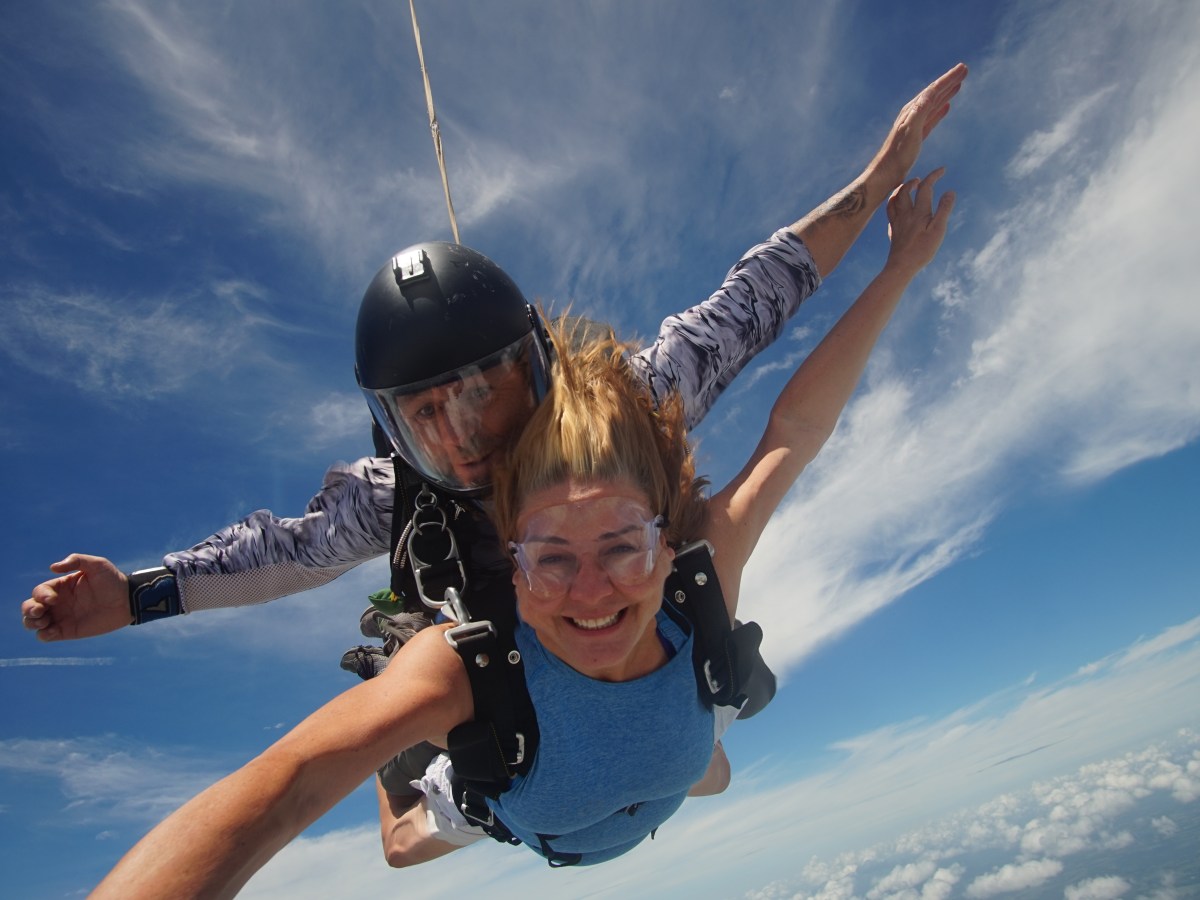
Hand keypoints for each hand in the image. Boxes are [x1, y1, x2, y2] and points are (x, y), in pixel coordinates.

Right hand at [21, 554, 131, 640]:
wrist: (128, 601)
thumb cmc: (113, 580)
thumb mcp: (97, 564)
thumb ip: (76, 560)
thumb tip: (52, 567)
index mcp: (61, 586)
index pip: (39, 592)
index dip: (40, 596)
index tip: (53, 599)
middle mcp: (58, 602)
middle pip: (29, 607)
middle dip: (28, 610)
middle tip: (41, 612)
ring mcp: (62, 617)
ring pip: (33, 623)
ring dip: (31, 623)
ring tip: (45, 621)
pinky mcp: (68, 631)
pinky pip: (46, 636)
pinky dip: (44, 635)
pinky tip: (54, 631)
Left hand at [870, 63, 967, 191]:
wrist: (886, 173)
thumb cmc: (898, 154)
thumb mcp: (911, 130)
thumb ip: (920, 111)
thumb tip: (931, 92)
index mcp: (912, 110)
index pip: (933, 90)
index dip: (948, 78)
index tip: (962, 68)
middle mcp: (912, 114)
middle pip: (934, 93)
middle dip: (949, 81)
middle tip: (964, 70)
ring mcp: (915, 124)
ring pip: (934, 104)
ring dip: (946, 93)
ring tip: (958, 84)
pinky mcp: (917, 135)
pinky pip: (932, 118)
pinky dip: (940, 110)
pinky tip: (946, 107)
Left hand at [886, 168, 954, 275]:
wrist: (901, 266)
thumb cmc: (922, 250)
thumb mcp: (938, 230)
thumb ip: (944, 210)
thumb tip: (950, 191)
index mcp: (919, 212)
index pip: (925, 187)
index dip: (934, 176)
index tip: (942, 170)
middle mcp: (905, 214)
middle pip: (905, 190)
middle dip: (914, 181)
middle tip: (922, 180)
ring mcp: (897, 222)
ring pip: (894, 199)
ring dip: (901, 190)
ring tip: (908, 187)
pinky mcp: (893, 231)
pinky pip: (890, 212)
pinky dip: (894, 203)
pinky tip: (898, 207)